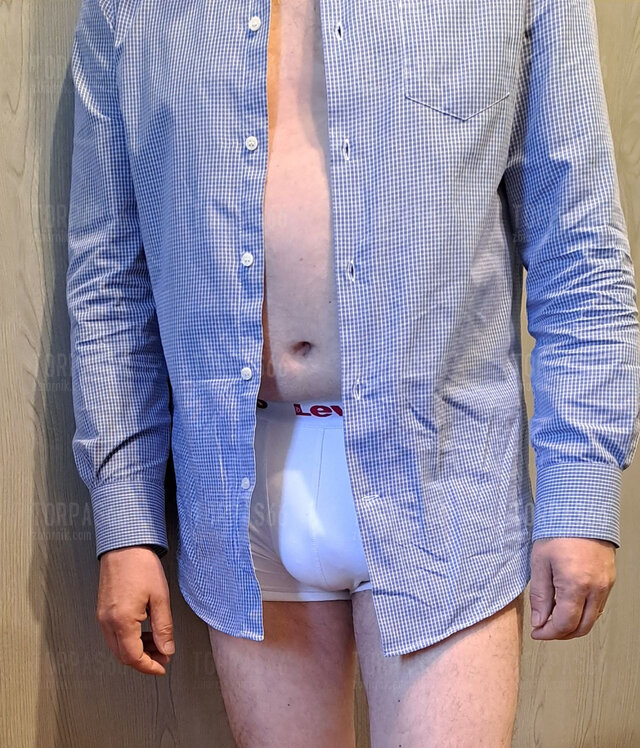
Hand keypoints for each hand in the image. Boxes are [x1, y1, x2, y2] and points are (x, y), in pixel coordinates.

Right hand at [96, 545, 174, 674]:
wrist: (124, 545)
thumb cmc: (141, 566)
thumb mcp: (160, 598)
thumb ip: (163, 627)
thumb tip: (167, 649)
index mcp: (121, 621)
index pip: (133, 657)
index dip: (149, 666)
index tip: (162, 667)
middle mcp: (107, 622)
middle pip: (123, 655)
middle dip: (144, 660)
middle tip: (163, 655)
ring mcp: (102, 616)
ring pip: (117, 646)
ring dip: (137, 650)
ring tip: (157, 642)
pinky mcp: (102, 610)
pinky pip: (114, 634)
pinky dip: (129, 639)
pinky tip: (144, 631)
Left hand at [529, 537, 615, 639]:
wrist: (581, 511)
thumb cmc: (559, 531)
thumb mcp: (539, 562)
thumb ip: (540, 595)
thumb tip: (539, 620)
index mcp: (575, 585)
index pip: (565, 624)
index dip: (548, 633)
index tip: (537, 632)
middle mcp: (595, 588)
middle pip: (582, 628)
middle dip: (562, 634)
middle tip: (545, 629)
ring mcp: (606, 584)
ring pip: (593, 619)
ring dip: (574, 625)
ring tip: (555, 617)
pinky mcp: (609, 579)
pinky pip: (599, 606)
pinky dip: (584, 612)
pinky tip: (570, 605)